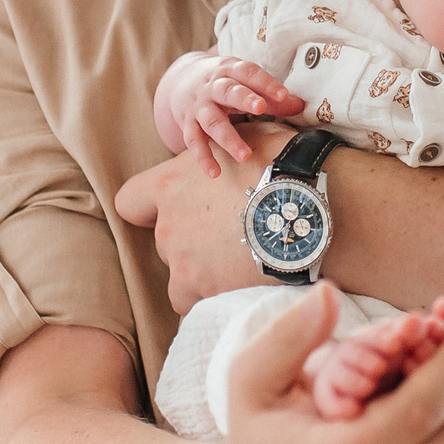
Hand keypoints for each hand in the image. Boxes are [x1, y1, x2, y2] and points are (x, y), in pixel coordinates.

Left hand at [115, 118, 296, 310]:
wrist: (312, 208)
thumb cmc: (284, 164)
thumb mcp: (246, 138)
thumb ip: (223, 150)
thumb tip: (232, 146)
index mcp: (170, 187)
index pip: (130, 202)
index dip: (150, 208)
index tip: (177, 211)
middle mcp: (169, 229)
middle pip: (166, 243)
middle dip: (192, 242)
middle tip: (232, 236)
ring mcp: (185, 266)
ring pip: (181, 280)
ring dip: (203, 275)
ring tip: (241, 268)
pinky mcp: (209, 294)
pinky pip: (201, 304)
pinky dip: (217, 298)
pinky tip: (244, 288)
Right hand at [159, 52, 302, 175]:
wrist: (181, 81)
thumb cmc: (224, 83)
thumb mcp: (245, 82)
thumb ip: (271, 96)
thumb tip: (301, 106)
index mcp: (230, 70)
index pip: (248, 72)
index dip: (266, 82)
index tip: (283, 94)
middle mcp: (212, 87)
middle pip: (228, 91)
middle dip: (244, 98)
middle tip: (261, 108)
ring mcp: (199, 106)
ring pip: (212, 121)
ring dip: (228, 138)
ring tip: (244, 156)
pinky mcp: (188, 124)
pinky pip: (194, 142)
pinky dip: (204, 158)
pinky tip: (215, 172)